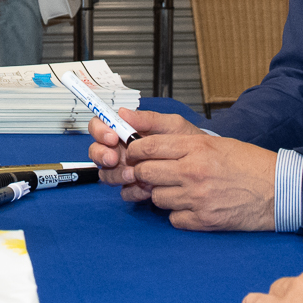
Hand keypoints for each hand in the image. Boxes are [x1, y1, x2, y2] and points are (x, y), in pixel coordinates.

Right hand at [87, 108, 203, 191]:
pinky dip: (132, 190)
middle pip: (96, 151)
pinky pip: (124, 191)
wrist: (205, 167)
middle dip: (102, 154)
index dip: (100, 130)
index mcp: (126, 132)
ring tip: (133, 175)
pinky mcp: (135, 188)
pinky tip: (145, 189)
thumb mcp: (172, 125)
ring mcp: (126, 170)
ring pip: (106, 173)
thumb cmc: (188, 141)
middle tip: (115, 158)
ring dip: (116, 174)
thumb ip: (148, 118)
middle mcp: (121, 150)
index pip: (100, 126)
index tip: (112, 136)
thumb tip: (123, 111)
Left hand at [114, 131, 279, 231]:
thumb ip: (178, 138)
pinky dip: (177, 214)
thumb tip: (142, 129)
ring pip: (156, 197)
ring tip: (177, 189)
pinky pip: (173, 219)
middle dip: (142, 173)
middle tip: (149, 173)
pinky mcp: (204, 220)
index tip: (134, 153)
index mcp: (196, 147)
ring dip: (161, 194)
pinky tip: (190, 205)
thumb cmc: (248, 163)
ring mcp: (198, 198)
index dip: (134, 150)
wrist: (279, 189)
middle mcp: (194, 171)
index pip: (147, 147)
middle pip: (145, 172)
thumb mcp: (215, 141)